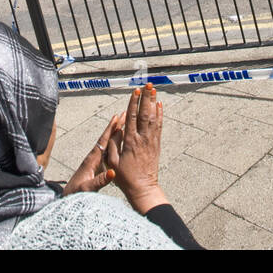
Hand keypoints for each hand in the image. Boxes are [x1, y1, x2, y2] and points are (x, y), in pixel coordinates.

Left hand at [63, 114, 120, 194]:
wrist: (68, 197)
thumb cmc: (76, 193)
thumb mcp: (88, 188)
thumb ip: (99, 181)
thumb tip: (112, 172)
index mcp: (92, 160)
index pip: (103, 141)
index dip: (110, 130)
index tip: (116, 117)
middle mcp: (93, 157)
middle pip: (107, 138)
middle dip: (115, 126)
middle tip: (125, 114)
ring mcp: (95, 161)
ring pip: (108, 143)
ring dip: (116, 132)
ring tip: (125, 123)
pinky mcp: (97, 165)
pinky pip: (108, 151)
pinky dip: (115, 143)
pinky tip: (120, 141)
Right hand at [108, 85, 167, 213]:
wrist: (142, 188)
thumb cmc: (124, 177)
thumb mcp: (112, 162)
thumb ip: (113, 143)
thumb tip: (116, 127)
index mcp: (130, 142)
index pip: (132, 118)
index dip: (134, 103)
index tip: (135, 91)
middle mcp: (142, 139)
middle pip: (145, 114)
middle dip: (146, 98)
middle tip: (147, 84)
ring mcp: (151, 141)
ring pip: (153, 118)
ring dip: (153, 103)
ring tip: (153, 90)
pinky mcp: (156, 145)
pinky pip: (159, 126)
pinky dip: (160, 115)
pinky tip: (159, 105)